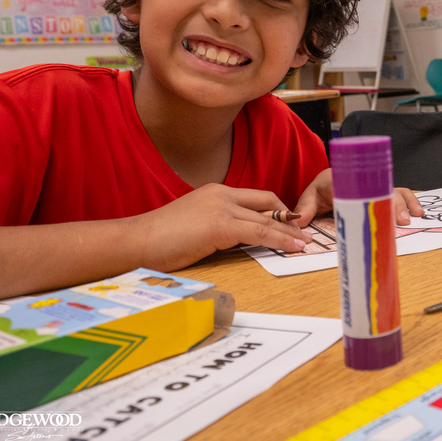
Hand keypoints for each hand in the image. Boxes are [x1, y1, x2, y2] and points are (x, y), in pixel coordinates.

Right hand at [136, 183, 309, 271]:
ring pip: (268, 219)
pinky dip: (280, 240)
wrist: (135, 242)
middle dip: (289, 218)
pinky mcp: (220, 225)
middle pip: (267, 202)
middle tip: (305, 232)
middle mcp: (222, 194)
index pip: (256, 197)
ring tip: (306, 243)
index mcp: (215, 192)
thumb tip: (237, 239)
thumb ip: (217, 225)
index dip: (277, 210)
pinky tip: (292, 248)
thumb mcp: (194, 225)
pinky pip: (259, 232)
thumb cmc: (158, 240)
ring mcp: (221, 208)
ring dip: (291, 232)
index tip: (291, 223)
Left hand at [294, 168, 424, 225]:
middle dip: (394, 205)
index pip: (360, 186)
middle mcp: (367, 182)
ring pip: (395, 192)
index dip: (372, 197)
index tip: (379, 207)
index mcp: (347, 180)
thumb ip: (306, 209)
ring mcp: (378, 188)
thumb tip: (298, 223)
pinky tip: (418, 213)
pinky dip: (411, 202)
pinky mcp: (384, 194)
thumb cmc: (324, 187)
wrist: (334, 178)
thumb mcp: (311, 196)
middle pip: (383, 191)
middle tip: (401, 220)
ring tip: (413, 217)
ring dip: (405, 204)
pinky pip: (401, 195)